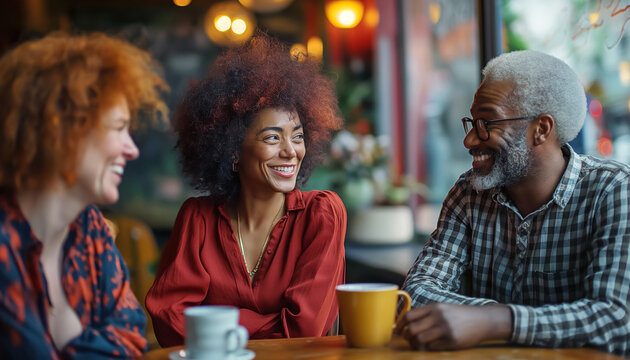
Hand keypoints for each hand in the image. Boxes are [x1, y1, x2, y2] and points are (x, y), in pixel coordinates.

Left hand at [395, 303, 511, 350]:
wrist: (482, 320)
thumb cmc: (460, 315)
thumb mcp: (443, 308)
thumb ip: (427, 313)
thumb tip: (408, 322)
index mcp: (434, 307)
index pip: (409, 315)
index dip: (400, 325)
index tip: (397, 330)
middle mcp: (438, 316)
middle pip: (411, 329)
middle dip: (406, 337)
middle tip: (407, 339)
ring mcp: (445, 329)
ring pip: (419, 339)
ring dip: (414, 344)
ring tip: (416, 344)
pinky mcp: (451, 340)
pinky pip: (432, 347)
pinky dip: (427, 348)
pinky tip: (430, 346)